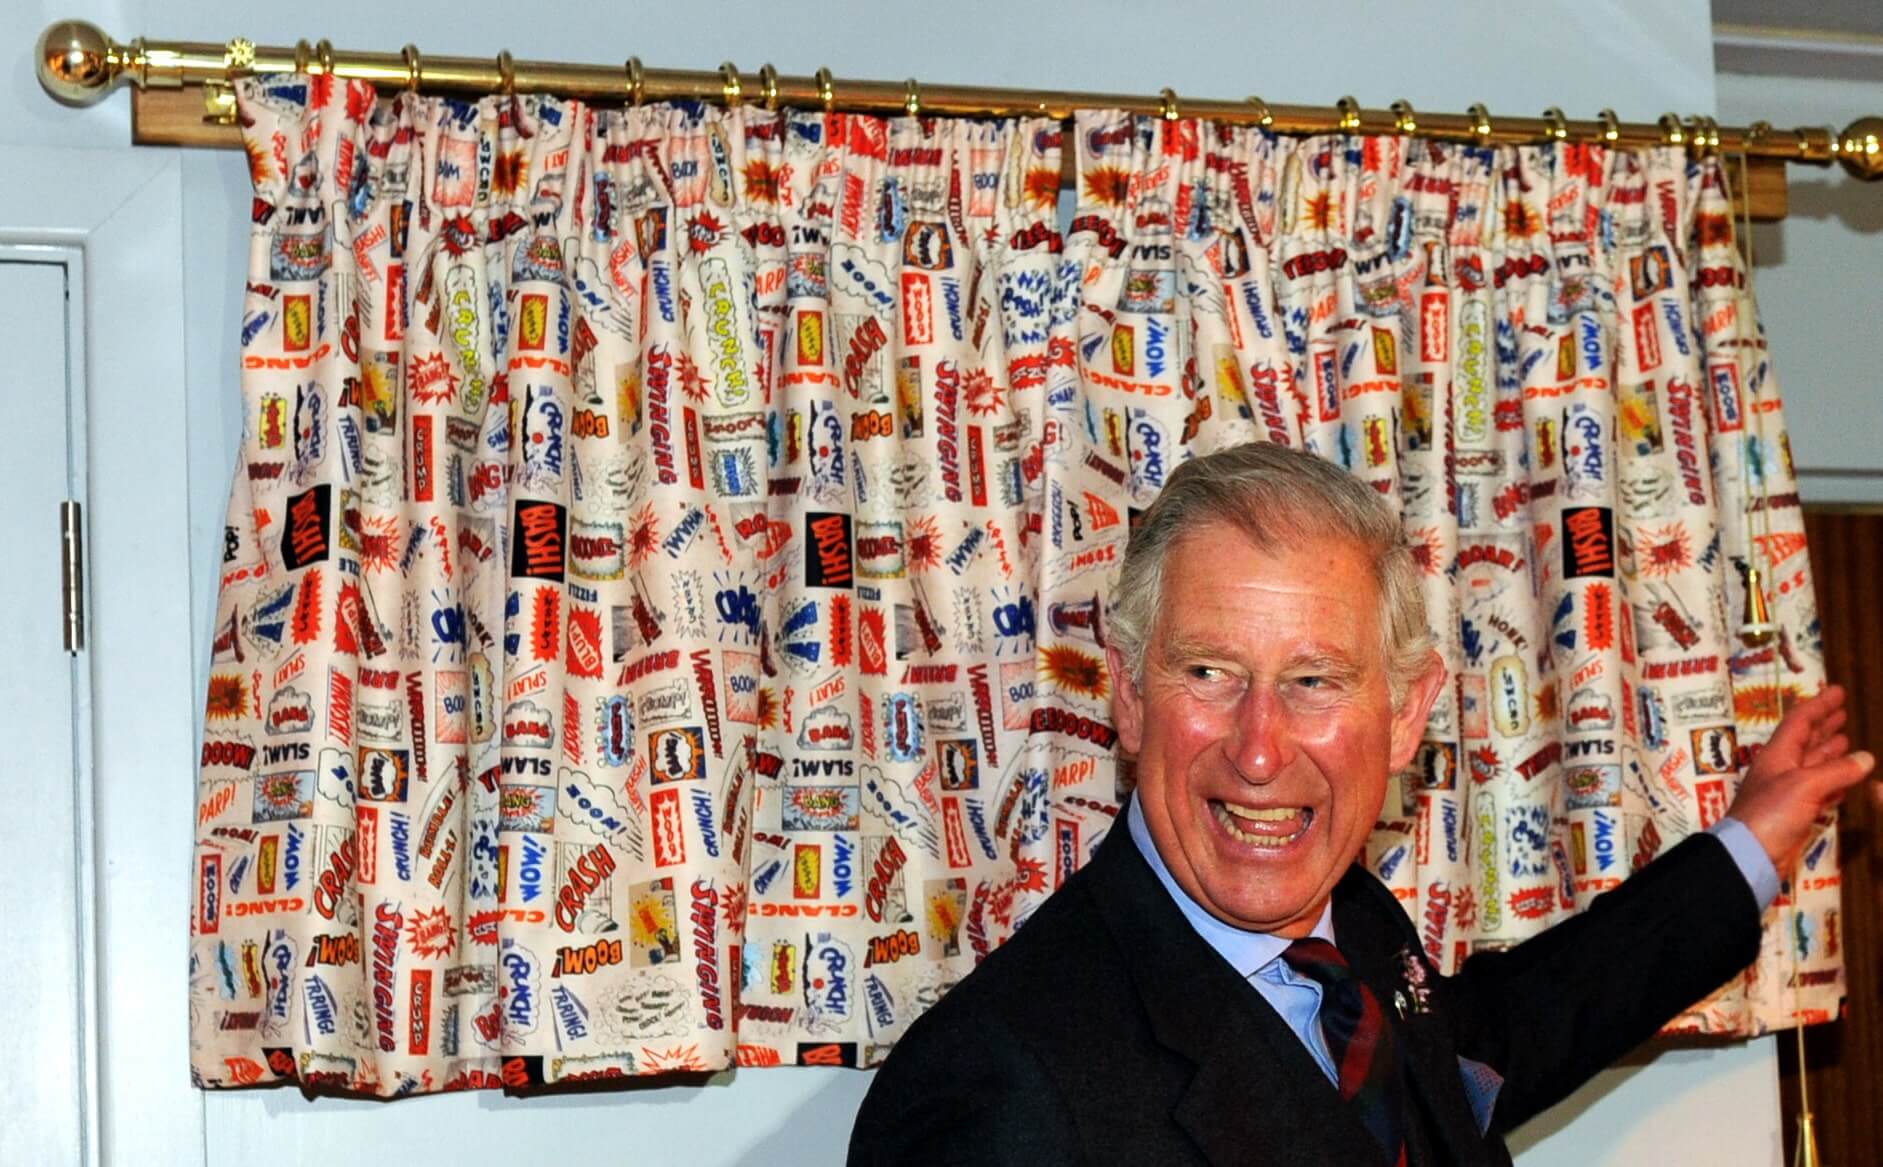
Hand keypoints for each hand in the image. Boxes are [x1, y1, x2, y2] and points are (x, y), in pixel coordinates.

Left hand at [1725, 685, 1874, 872]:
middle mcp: (1782, 769)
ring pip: (1813, 766)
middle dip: (1824, 725)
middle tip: (1843, 712)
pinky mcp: (1796, 814)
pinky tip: (1845, 780)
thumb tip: (1865, 757)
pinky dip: (1833, 782)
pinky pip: (1819, 791)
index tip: (1838, 691)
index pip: (1799, 721)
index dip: (1819, 705)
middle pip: (1806, 740)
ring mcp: (1788, 792)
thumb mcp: (1805, 786)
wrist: (1750, 854)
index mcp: (1777, 755)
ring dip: (1830, 752)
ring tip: (1848, 740)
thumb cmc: (1771, 813)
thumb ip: (1836, 770)